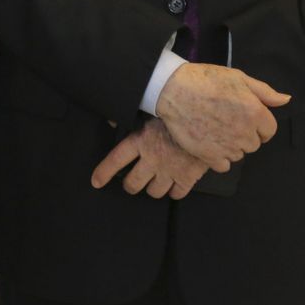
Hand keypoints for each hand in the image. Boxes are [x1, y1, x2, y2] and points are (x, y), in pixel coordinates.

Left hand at [90, 118, 206, 199]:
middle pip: (133, 183)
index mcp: (141, 141)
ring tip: (154, 182)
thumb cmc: (179, 112)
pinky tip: (174, 185)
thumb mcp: (152, 110)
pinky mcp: (187, 177)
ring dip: (152, 188)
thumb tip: (110, 121)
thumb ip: (131, 118)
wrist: (208, 119)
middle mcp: (152, 159)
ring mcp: (170, 171)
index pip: (116, 159)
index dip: (104, 172)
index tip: (96, 181)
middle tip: (131, 183)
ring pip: (154, 192)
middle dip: (130, 185)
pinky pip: (176, 194)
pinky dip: (174, 192)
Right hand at [153, 63, 288, 172]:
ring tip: (215, 128)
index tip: (243, 117)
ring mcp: (227, 146)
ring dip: (231, 146)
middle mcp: (245, 133)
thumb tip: (286, 100)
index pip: (269, 130)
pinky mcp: (210, 156)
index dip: (257, 124)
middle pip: (254, 144)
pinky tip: (209, 142)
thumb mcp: (238, 77)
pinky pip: (224, 165)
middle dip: (244, 134)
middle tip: (226, 120)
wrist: (172, 89)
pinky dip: (218, 157)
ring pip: (239, 155)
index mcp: (255, 113)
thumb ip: (265, 92)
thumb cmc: (205, 80)